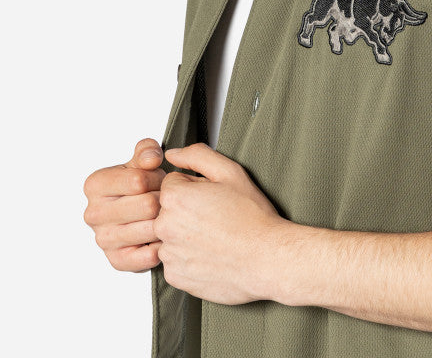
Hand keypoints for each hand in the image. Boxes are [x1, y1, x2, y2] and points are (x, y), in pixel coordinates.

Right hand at [83, 137, 164, 272]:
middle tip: (166, 199)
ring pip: (151, 229)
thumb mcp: (141, 160)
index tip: (158, 180)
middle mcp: (94, 214)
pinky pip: (148, 255)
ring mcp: (103, 239)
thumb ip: (147, 151)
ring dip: (166, 221)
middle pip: (147, 206)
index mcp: (95, 185)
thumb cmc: (138, 185)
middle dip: (165, 199)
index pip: (139, 181)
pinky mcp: (116, 261)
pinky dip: (162, 245)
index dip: (157, 178)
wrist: (134, 214)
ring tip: (165, 214)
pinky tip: (162, 234)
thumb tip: (151, 159)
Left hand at [155, 143, 286, 304]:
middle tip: (216, 217)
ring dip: (186, 235)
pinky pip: (175, 261)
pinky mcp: (175, 276)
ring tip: (216, 237)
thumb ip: (197, 155)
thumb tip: (174, 154)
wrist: (266, 258)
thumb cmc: (252, 217)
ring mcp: (169, 254)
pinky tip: (211, 254)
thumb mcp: (230, 172)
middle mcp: (165, 227)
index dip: (194, 187)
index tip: (212, 198)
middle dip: (187, 210)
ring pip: (171, 236)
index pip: (172, 184)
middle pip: (168, 210)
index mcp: (176, 198)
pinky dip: (189, 258)